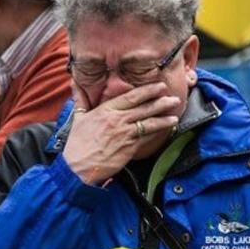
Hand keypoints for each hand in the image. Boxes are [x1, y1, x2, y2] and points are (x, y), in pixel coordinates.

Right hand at [62, 82, 179, 183]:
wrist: (78, 166)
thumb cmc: (77, 143)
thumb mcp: (78, 117)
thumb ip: (80, 99)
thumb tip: (74, 82)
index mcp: (105, 110)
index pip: (130, 97)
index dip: (147, 90)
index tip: (159, 86)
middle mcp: (117, 120)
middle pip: (143, 108)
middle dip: (160, 101)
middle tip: (174, 97)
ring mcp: (124, 134)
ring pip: (148, 122)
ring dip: (163, 117)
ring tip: (175, 113)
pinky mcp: (129, 148)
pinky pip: (146, 138)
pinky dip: (157, 132)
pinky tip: (167, 129)